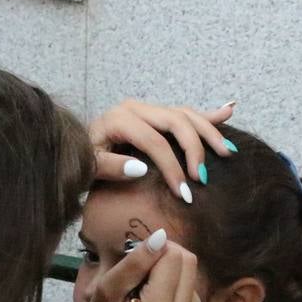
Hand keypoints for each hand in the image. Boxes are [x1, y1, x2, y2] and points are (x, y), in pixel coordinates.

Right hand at [77, 230, 201, 301]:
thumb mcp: (106, 290)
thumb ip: (134, 262)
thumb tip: (161, 236)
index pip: (173, 255)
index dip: (154, 249)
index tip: (135, 261)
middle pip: (188, 260)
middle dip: (166, 255)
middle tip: (141, 269)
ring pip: (191, 271)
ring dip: (170, 270)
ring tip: (146, 286)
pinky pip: (190, 286)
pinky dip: (174, 283)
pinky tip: (156, 295)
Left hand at [90, 100, 236, 200]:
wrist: (73, 148)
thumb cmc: (80, 159)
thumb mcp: (87, 166)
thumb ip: (109, 166)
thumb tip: (140, 169)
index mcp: (120, 118)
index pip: (155, 142)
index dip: (172, 167)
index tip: (184, 193)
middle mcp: (136, 108)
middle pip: (176, 122)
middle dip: (194, 149)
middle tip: (203, 177)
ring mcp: (147, 109)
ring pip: (186, 115)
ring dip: (209, 132)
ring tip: (226, 152)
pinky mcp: (155, 114)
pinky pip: (185, 112)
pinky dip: (208, 114)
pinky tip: (229, 110)